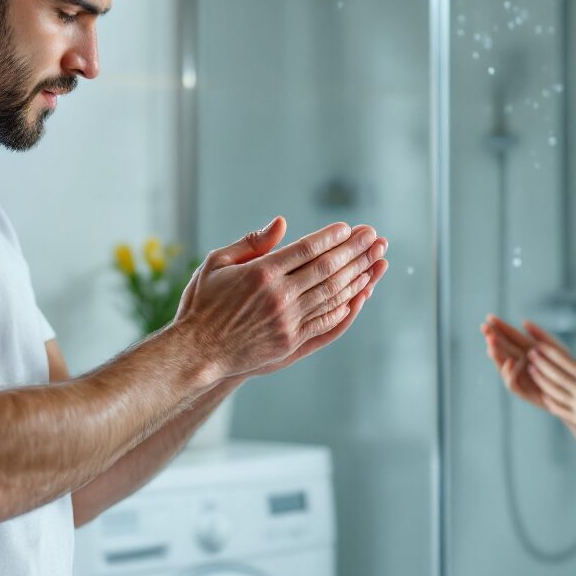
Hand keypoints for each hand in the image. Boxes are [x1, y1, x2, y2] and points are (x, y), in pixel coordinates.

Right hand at [173, 216, 388, 379]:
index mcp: (261, 273)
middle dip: (355, 251)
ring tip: (377, 261)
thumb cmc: (203, 303)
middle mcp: (279, 297)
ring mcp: (288, 321)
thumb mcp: (216, 263)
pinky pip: (326, 322)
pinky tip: (360, 294)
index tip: (349, 228)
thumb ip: (250, 242)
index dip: (331, 237)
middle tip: (375, 238)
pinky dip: (346, 307)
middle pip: (327, 269)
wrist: (198, 351)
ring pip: (332, 294)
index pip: (307, 249)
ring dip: (358, 276)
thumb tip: (281, 223)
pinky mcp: (291, 342)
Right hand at [482, 315, 575, 442]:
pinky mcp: (523, 391)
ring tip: (491, 343)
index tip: (489, 317)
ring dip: (496, 354)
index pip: (510, 336)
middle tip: (484, 329)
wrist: (574, 393)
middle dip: (493, 338)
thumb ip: (542, 335)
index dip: (500, 327)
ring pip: (503, 365)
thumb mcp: (557, 348)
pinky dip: (509, 373)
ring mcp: (520, 376)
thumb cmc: (566, 368)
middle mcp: (520, 362)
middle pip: (502, 349)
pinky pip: (512, 383)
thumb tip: (524, 322)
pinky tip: (510, 362)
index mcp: (527, 349)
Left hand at [527, 334, 575, 454]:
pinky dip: (549, 400)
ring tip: (531, 370)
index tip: (539, 346)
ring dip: (540, 380)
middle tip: (529, 354)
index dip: (551, 353)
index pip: (567, 363)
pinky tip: (543, 394)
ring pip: (554, 391)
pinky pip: (559, 409)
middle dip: (541, 363)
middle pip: (556, 375)